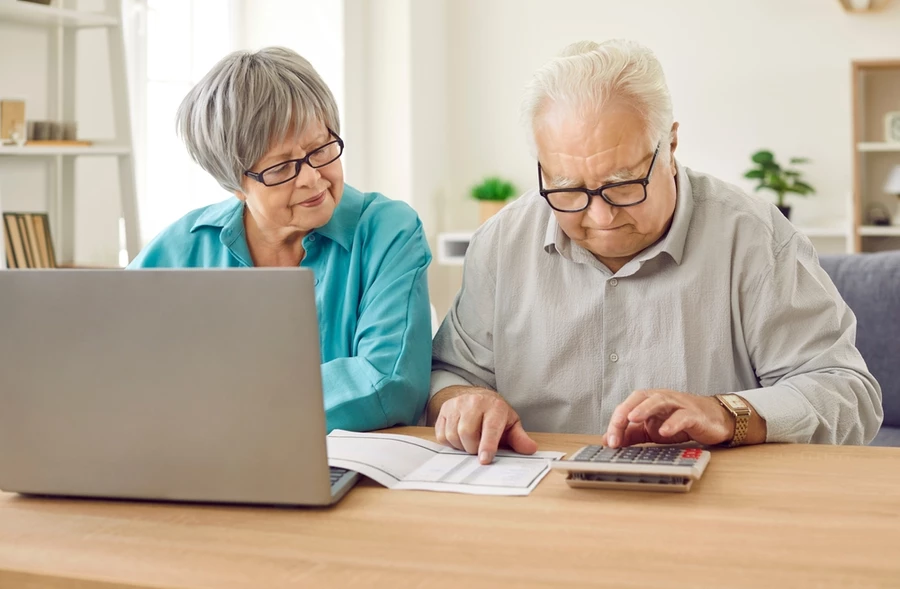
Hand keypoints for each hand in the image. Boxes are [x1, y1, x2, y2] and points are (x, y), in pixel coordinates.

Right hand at [434, 388, 537, 463]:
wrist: (478, 397)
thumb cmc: (495, 415)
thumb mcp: (510, 424)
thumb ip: (519, 438)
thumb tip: (530, 449)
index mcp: (494, 406)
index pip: (490, 427)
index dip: (487, 445)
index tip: (484, 460)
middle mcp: (474, 402)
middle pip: (467, 433)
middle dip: (472, 448)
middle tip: (478, 449)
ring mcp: (456, 404)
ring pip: (452, 434)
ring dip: (461, 446)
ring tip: (470, 442)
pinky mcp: (444, 410)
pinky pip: (441, 434)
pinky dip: (449, 442)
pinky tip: (459, 438)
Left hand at [602, 389, 733, 447]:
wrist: (714, 420)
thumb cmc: (681, 422)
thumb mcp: (652, 430)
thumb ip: (632, 434)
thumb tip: (609, 440)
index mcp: (649, 402)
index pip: (627, 406)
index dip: (616, 422)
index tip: (610, 441)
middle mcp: (662, 399)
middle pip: (640, 397)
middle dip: (625, 411)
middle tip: (616, 427)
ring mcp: (678, 405)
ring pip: (660, 400)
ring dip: (645, 408)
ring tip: (633, 418)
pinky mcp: (694, 415)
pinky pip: (683, 416)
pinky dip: (673, 423)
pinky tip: (665, 432)